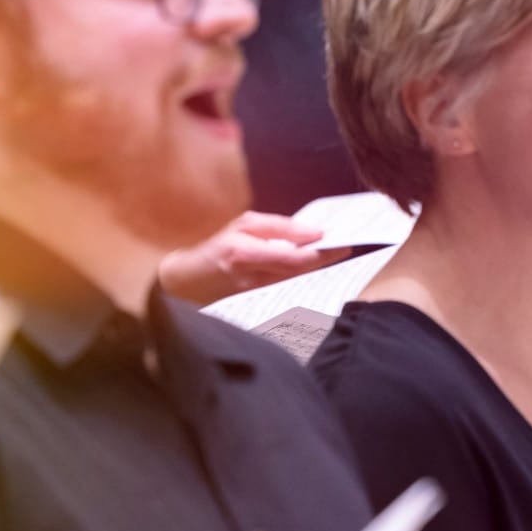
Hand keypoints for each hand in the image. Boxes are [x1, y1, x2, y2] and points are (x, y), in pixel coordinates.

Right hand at [160, 211, 349, 305]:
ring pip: (294, 283)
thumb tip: (312, 232)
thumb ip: (278, 227)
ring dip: (316, 270)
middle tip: (345, 248)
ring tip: (333, 255)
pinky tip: (313, 270)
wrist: (186, 282)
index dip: (319, 253)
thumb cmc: (217, 247)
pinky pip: (286, 290)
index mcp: (244, 252)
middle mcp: (249, 277)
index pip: (291, 257)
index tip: (341, 244)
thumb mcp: (244, 226)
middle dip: (324, 260)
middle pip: (297, 272)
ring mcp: (252, 295)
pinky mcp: (255, 304)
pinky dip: (302, 279)